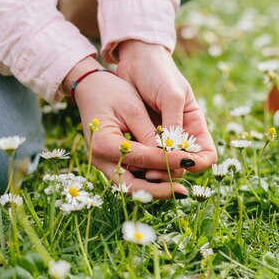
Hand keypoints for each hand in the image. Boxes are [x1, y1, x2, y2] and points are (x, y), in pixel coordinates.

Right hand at [65, 56, 192, 198]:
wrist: (89, 88)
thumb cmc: (112, 92)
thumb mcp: (133, 107)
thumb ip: (150, 133)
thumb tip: (170, 155)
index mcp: (104, 143)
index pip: (142, 159)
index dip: (167, 161)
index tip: (188, 161)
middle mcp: (99, 159)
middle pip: (132, 185)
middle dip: (159, 190)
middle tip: (182, 191)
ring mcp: (103, 164)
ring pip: (131, 186)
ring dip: (154, 189)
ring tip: (177, 188)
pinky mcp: (109, 163)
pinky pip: (129, 178)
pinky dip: (147, 181)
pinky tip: (165, 180)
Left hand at [116, 40, 216, 171]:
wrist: (134, 58)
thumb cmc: (158, 72)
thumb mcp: (171, 96)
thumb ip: (173, 123)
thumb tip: (174, 152)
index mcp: (194, 124)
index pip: (206, 154)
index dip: (199, 163)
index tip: (184, 163)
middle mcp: (180, 135)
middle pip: (184, 164)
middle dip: (172, 170)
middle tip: (155, 172)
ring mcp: (161, 137)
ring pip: (164, 164)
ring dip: (156, 170)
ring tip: (142, 169)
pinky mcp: (143, 137)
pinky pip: (146, 157)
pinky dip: (142, 163)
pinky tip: (132, 161)